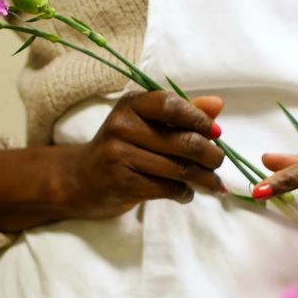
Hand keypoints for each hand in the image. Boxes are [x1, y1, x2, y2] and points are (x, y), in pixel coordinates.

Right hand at [58, 91, 225, 218]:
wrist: (80, 180)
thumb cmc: (122, 148)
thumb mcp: (146, 124)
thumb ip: (182, 113)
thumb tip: (218, 105)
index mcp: (132, 104)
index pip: (173, 105)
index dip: (200, 120)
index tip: (216, 133)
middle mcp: (123, 126)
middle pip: (184, 141)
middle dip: (211, 155)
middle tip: (218, 162)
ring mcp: (120, 155)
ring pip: (180, 169)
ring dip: (204, 179)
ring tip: (213, 183)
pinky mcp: (123, 183)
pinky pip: (168, 188)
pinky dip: (185, 193)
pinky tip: (186, 193)